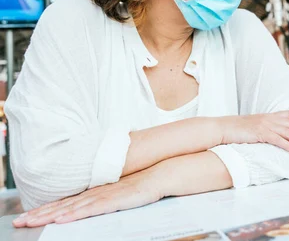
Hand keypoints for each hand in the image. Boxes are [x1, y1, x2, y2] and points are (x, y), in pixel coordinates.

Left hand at [13, 168, 162, 227]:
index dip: (46, 209)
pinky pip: (89, 209)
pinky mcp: (113, 200)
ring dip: (49, 215)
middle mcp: (95, 193)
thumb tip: (93, 206)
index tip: (29, 215)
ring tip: (32, 221)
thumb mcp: (119, 194)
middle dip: (40, 213)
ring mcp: (103, 196)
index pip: (66, 202)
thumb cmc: (142, 186)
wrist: (159, 175)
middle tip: (20, 221)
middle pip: (63, 205)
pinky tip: (61, 219)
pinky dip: (73, 214)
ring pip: (71, 207)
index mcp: (95, 192)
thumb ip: (104, 199)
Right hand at [220, 111, 288, 152]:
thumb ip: (268, 125)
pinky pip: (277, 140)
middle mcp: (271, 119)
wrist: (225, 127)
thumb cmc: (239, 128)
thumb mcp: (256, 123)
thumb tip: (277, 132)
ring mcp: (266, 126)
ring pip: (288, 133)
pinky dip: (287, 145)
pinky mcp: (260, 134)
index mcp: (271, 115)